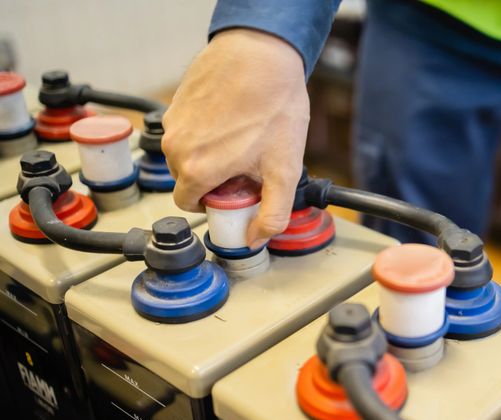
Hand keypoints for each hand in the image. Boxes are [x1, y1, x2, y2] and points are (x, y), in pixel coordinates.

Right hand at [162, 28, 308, 247]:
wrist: (262, 55)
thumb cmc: (273, 108)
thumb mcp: (283, 171)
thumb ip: (272, 214)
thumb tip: (256, 239)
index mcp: (196, 170)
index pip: (189, 204)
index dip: (213, 203)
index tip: (233, 194)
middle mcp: (175, 147)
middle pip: (187, 179)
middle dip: (214, 179)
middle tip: (244, 165)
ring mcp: (173, 122)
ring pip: (186, 153)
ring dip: (209, 153)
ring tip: (240, 138)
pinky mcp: (175, 102)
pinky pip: (187, 128)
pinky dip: (205, 130)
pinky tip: (231, 118)